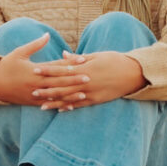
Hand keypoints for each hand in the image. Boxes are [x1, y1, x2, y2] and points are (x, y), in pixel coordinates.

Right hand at [0, 33, 90, 105]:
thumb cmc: (6, 65)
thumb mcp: (19, 52)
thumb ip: (35, 45)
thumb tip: (47, 34)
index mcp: (34, 70)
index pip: (55, 66)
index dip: (70, 63)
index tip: (82, 60)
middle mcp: (36, 83)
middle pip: (59, 81)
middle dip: (75, 80)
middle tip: (89, 77)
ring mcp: (35, 94)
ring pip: (56, 95)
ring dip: (70, 94)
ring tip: (84, 93)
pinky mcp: (32, 102)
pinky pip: (49, 104)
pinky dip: (60, 105)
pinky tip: (71, 106)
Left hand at [30, 50, 145, 111]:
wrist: (134, 73)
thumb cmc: (115, 60)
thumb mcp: (97, 55)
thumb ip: (79, 58)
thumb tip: (63, 55)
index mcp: (85, 67)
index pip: (62, 69)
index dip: (48, 70)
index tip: (35, 70)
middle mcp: (86, 81)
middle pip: (62, 85)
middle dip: (47, 89)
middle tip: (32, 91)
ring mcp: (91, 92)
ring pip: (69, 98)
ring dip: (55, 102)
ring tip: (41, 105)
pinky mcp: (97, 100)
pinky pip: (80, 104)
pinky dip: (69, 107)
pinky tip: (60, 110)